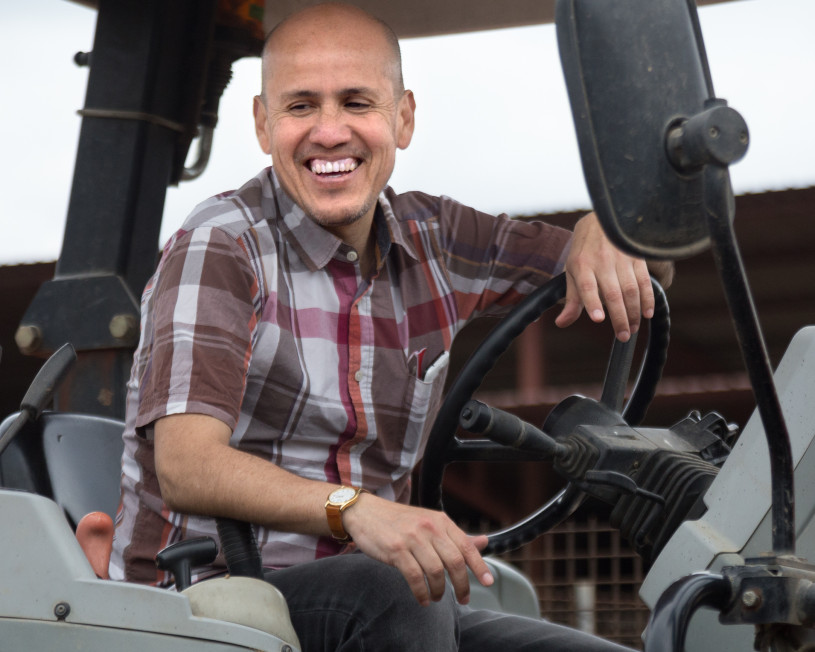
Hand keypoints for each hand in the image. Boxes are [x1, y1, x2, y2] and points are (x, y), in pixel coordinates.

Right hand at [342, 493, 493, 605]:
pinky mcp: (396, 549)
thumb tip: (483, 542)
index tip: (488, 582)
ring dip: (439, 591)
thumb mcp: (430, 522)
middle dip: (462, 585)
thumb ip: (455, 536)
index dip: (480, 566)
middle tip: (463, 598)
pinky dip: (421, 593)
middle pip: (454, 562)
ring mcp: (412, 538)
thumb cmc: (399, 521)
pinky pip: (414, 577)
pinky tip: (422, 598)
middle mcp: (429, 527)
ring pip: (435, 572)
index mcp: (440, 520)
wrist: (365, 512)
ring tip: (436, 597)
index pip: (467, 545)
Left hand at [555, 212, 654, 340]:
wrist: (602, 220)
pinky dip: (648, 298)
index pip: (587, 286)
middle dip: (619, 317)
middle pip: (612, 293)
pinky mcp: (636, 258)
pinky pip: (644, 281)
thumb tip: (562, 323)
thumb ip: (571, 300)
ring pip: (630, 290)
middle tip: (622, 336)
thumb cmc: (584, 251)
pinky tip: (647, 313)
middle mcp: (601, 262)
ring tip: (632, 329)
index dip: (593, 303)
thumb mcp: (572, 272)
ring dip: (634, 312)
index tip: (598, 319)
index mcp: (582, 265)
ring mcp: (621, 259)